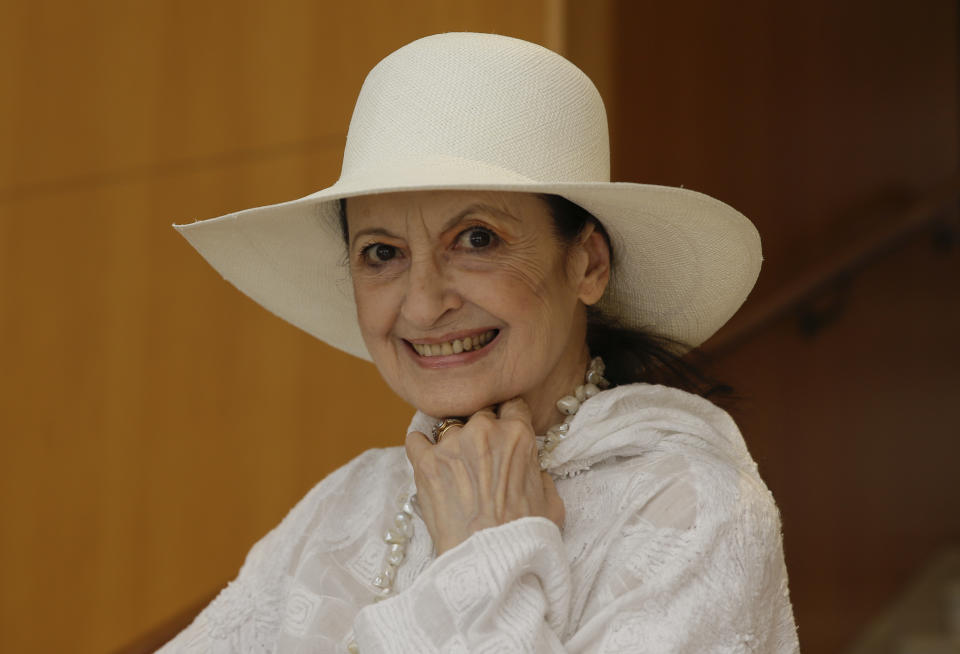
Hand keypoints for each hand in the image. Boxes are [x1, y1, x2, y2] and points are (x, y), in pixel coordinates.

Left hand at [405, 398, 565, 555]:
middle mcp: (484, 431)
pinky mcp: (425, 462)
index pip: (511, 404)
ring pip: (449, 427)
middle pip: (480, 414)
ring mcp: (451, 444)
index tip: (502, 430)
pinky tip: (428, 461)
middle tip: (480, 458)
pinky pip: (415, 439)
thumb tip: (530, 468)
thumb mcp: (551, 501)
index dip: (507, 418)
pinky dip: (420, 447)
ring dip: (453, 444)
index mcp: (518, 435)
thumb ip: (539, 473)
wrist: (488, 561)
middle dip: (481, 432)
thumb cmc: (524, 536)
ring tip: (455, 471)